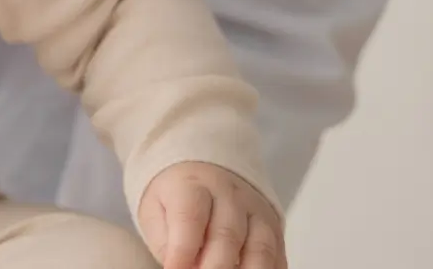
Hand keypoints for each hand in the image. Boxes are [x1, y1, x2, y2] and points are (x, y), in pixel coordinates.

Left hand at [139, 161, 286, 268]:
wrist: (207, 173)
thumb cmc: (178, 198)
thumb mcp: (155, 211)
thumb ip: (165, 241)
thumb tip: (178, 267)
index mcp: (193, 185)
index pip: (190, 218)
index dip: (182, 250)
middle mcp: (229, 195)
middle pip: (226, 235)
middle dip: (213, 267)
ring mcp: (256, 211)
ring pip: (260, 249)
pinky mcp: (275, 230)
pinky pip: (277, 257)